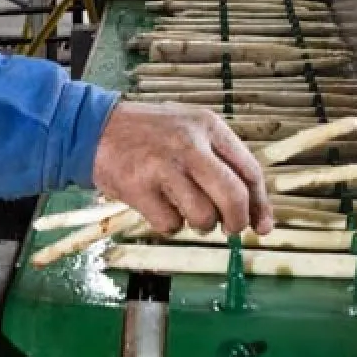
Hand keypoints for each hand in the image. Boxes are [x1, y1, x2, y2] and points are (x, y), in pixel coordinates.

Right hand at [92, 100, 272, 237]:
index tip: (261, 226)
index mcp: (208, 127)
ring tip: (182, 207)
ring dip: (197, 223)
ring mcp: (164, 166)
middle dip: (236, 222)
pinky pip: (170, 225)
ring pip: (203, 217)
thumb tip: (253, 215)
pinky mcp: (140, 187)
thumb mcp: (190, 132)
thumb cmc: (148, 135)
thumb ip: (221, 164)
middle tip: (228, 229)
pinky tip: (157, 205)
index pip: (249, 171)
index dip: (259, 204)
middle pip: (233, 197)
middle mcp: (189, 144)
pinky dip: (168, 224)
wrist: (94, 129)